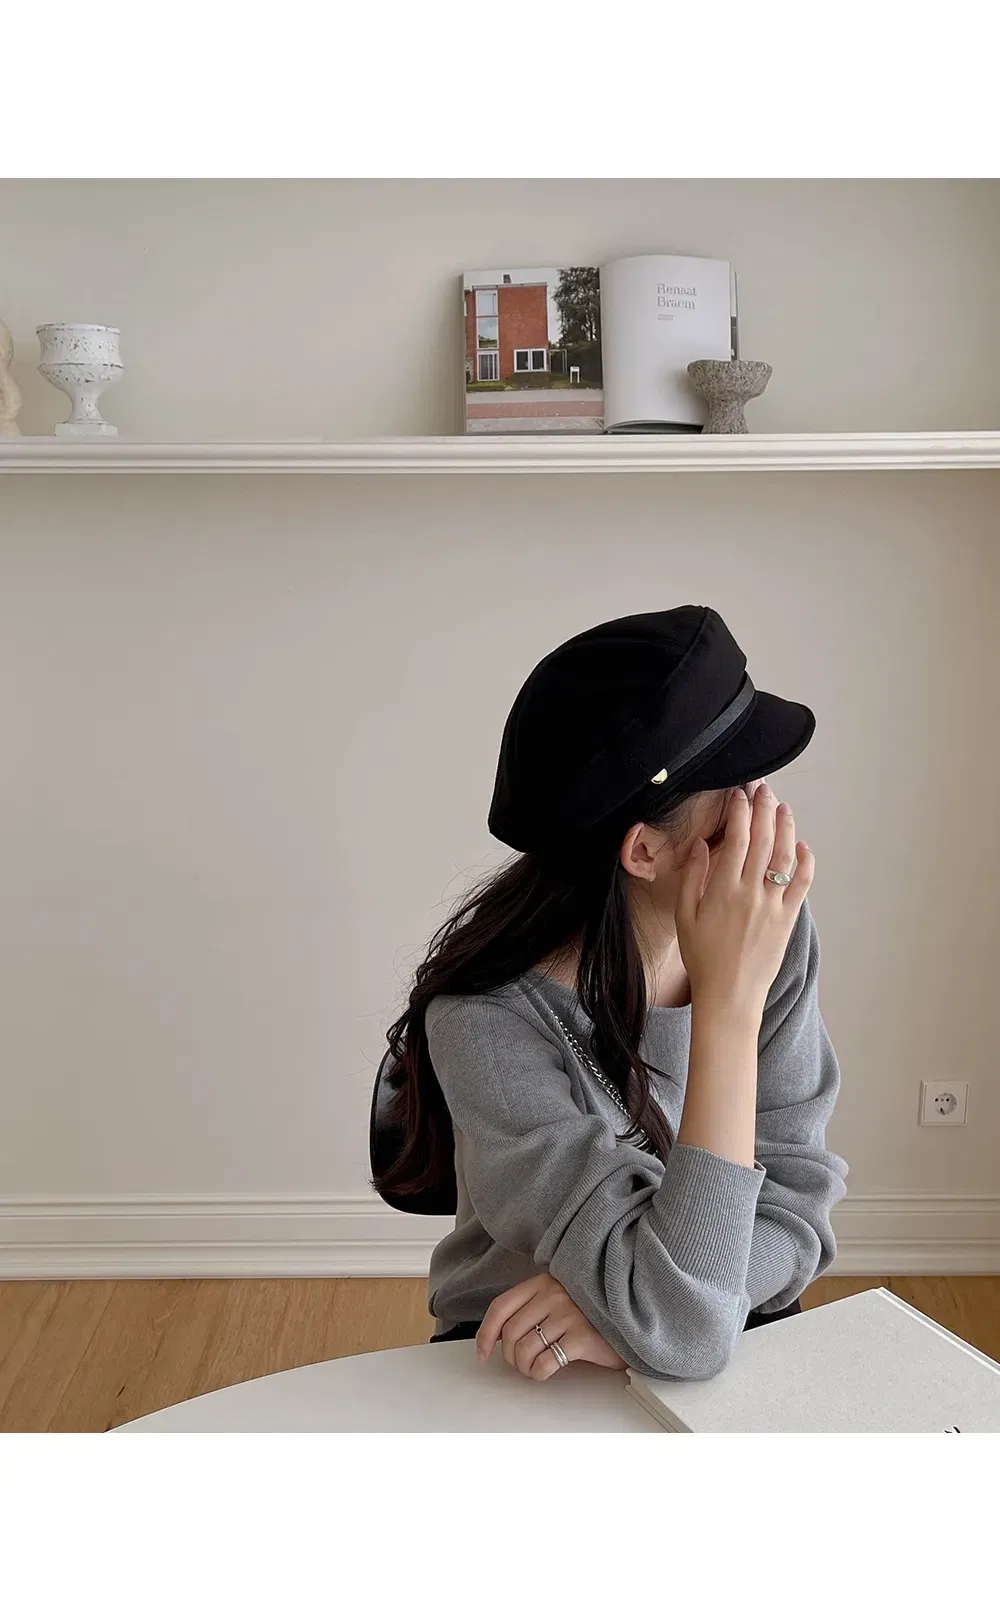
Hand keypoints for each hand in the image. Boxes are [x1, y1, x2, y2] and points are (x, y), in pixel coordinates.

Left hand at [476, 1272, 626, 1379]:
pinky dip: (539, 1373)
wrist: (631, 1319)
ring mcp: (568, 1313)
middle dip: (510, 1357)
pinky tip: (547, 1371)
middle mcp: (553, 1294)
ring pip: (524, 1351)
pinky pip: (544, 1363)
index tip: (483, 1353)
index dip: (485, 1333)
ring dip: (525, 1368)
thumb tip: (496, 1337)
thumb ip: (531, 1309)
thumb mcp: (558, 1300)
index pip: (501, 1307)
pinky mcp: (582, 1336)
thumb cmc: (592, 1314)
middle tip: (521, 1364)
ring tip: (536, 1368)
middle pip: (510, 1334)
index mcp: (543, 1282)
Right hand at [675, 784, 813, 1012]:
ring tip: (784, 808)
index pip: (736, 838)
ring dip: (785, 827)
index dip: (740, 812)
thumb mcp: (684, 916)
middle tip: (764, 790)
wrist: (729, 994)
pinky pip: (801, 884)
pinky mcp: (787, 919)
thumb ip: (692, 877)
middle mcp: (750, 892)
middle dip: (764, 809)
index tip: (739, 795)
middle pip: (762, 839)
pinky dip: (805, 862)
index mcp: (722, 889)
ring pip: (783, 856)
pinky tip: (802, 846)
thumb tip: (700, 845)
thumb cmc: (702, 958)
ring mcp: (772, 905)